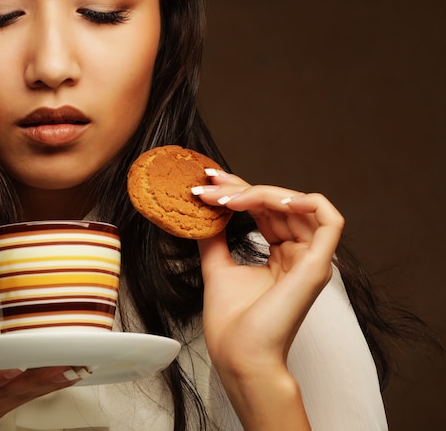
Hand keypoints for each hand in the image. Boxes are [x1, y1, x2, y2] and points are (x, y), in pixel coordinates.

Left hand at [192, 170, 343, 427]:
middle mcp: (298, 255)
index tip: (209, 180)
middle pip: (278, 204)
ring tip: (227, 199)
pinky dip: (307, 202)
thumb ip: (216, 236)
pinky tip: (275, 199)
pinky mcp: (317, 266)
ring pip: (297, 205)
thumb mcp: (218, 267)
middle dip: (242, 188)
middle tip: (210, 185)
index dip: (241, 190)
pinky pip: (330, 222)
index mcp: (280, 257)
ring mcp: (310, 260)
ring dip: (261, 194)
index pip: (265, 210)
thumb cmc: (231, 324)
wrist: (239, 355)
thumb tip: (204, 209)